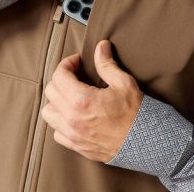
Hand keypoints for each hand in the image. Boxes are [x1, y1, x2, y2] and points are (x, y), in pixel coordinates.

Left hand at [41, 40, 143, 162]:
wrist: (145, 141)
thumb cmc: (136, 112)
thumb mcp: (123, 83)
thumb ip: (106, 64)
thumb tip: (101, 46)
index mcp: (82, 100)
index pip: (59, 75)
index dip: (67, 63)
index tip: (77, 61)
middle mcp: (72, 119)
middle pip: (51, 92)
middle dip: (61, 78)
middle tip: (75, 75)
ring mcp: (73, 135)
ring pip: (48, 113)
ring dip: (56, 101)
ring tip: (71, 95)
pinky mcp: (77, 146)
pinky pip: (57, 132)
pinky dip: (60, 121)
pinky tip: (74, 115)